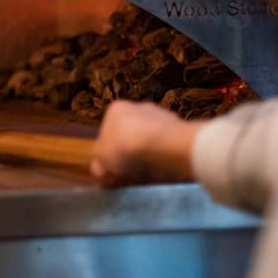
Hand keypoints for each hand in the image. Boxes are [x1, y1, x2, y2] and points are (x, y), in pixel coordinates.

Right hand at [89, 100, 204, 186]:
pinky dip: (163, 153)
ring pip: (150, 136)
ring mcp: (160, 115)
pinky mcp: (179, 126)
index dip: (108, 152)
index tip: (111, 167)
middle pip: (129, 132)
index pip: (107, 131)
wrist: (163, 144)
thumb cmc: (124, 147)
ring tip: (147, 171)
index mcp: (115, 110)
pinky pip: (166, 142)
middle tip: (129, 170)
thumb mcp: (102, 161)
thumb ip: (98, 164)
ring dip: (147, 151)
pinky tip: (162, 166)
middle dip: (129, 150)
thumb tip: (100, 170)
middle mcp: (138, 106)